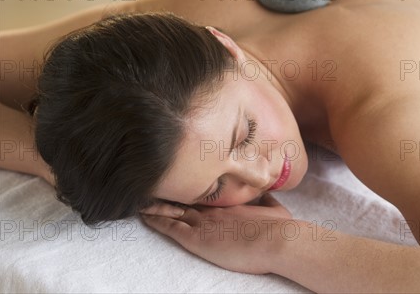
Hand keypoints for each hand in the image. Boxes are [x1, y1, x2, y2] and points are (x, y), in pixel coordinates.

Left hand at [140, 193, 291, 273]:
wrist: (276, 239)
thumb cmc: (278, 227)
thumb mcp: (274, 209)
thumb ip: (266, 201)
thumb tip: (267, 194)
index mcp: (229, 203)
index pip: (204, 193)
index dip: (191, 187)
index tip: (182, 179)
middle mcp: (213, 208)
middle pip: (185, 197)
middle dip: (169, 193)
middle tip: (154, 185)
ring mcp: (202, 221)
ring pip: (172, 209)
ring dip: (156, 204)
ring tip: (141, 198)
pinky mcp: (195, 238)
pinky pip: (169, 227)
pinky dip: (155, 219)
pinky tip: (143, 215)